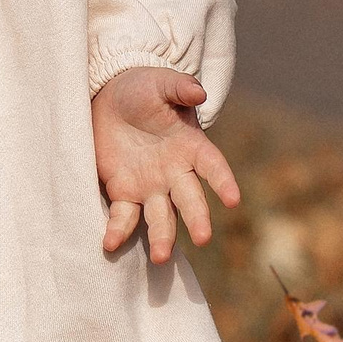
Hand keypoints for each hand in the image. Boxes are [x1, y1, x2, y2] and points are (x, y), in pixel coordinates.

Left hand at [91, 66, 240, 264]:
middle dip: (197, 219)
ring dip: (161, 237)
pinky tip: (110, 244)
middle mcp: (175, 173)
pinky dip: (118, 231)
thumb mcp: (159, 83)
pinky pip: (124, 216)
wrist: (108, 98)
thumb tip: (199, 93)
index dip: (223, 181)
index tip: (233, 200)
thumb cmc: (142, 89)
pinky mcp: (123, 192)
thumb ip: (179, 87)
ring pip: (160, 217)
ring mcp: (150, 186)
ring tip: (159, 258)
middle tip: (202, 238)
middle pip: (190, 199)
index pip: (213, 166)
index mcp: (191, 146)